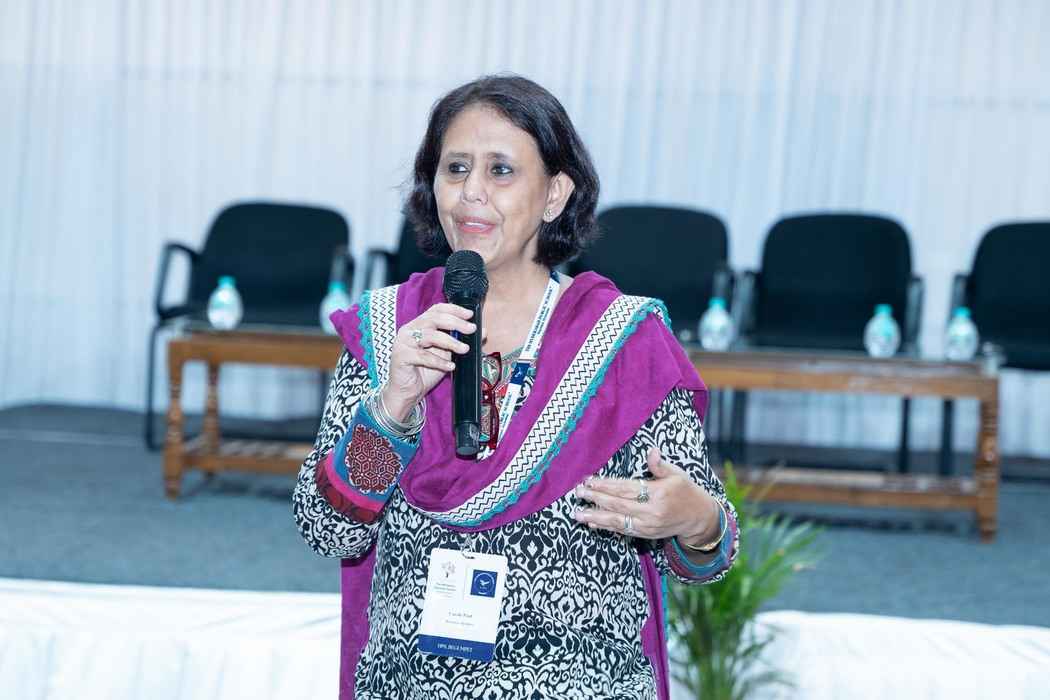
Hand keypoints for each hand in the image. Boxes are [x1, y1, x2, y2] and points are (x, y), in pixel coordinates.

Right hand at [382, 303, 476, 420]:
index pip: (436, 310)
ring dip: (450, 342)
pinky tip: (451, 367)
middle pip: (434, 319)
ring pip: (429, 336)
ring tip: (465, 349)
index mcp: (419, 325)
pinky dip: (439, 361)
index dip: (454, 309)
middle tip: (471, 329)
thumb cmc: (425, 371)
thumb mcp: (447, 354)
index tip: (470, 315)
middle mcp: (409, 330)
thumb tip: (483, 332)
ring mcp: (403, 342)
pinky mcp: (401, 356)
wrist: (408, 391)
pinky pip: (423, 356)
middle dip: (456, 323)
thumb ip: (461, 341)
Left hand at [572, 447, 720, 542]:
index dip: (606, 485)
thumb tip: (651, 451)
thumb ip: (660, 465)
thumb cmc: (687, 491)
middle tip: (578, 493)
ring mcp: (648, 525)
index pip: (626, 488)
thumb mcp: (677, 474)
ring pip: (618, 521)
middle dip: (596, 499)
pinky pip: (623, 530)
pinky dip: (607, 527)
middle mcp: (651, 511)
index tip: (589, 481)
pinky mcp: (646, 534)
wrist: (699, 518)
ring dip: (595, 517)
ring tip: (577, 513)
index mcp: (658, 493)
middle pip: (618, 504)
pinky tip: (592, 523)